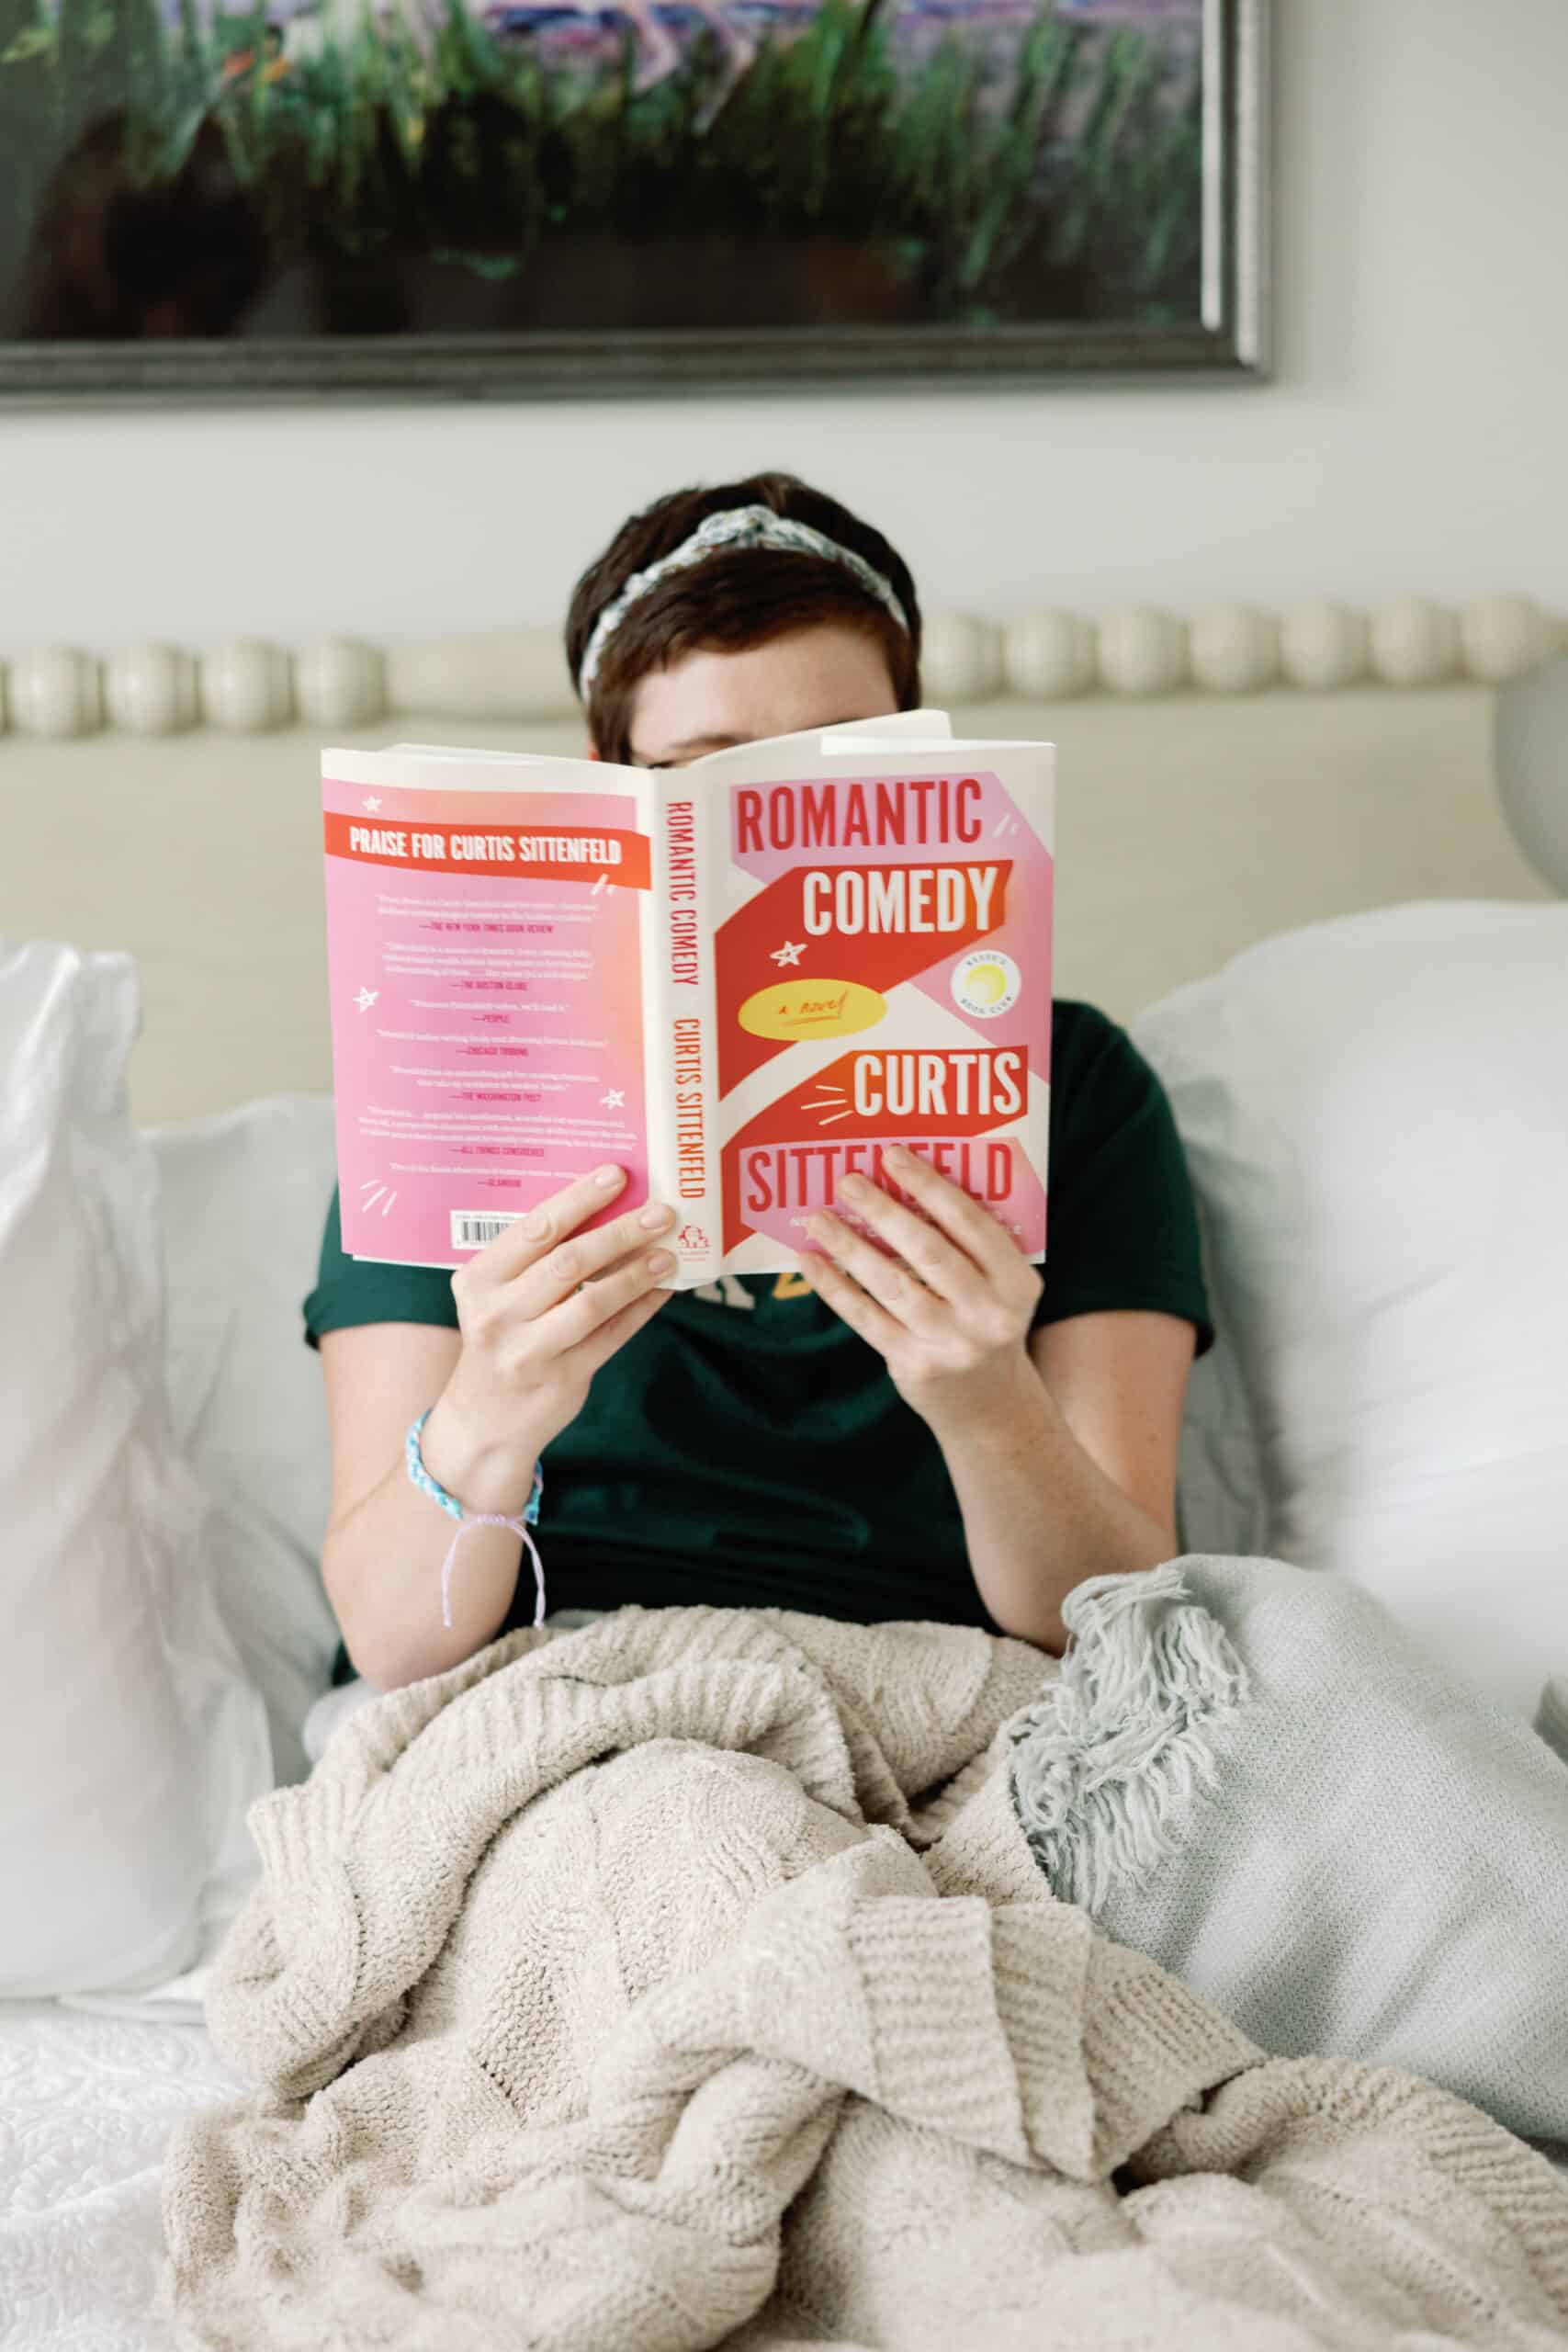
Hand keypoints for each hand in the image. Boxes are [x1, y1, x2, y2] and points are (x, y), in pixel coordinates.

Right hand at [430, 1167, 674, 1490]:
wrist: (483, 1420)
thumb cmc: (500, 1338)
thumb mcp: (497, 1295)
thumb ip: (537, 1259)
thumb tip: (606, 1208)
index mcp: (479, 1280)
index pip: (536, 1229)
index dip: (580, 1199)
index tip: (618, 1174)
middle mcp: (498, 1314)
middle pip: (569, 1262)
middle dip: (620, 1232)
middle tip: (661, 1211)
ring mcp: (529, 1351)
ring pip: (593, 1301)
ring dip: (637, 1273)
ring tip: (668, 1251)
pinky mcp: (561, 1378)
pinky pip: (612, 1335)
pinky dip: (641, 1308)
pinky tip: (664, 1288)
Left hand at [795, 1147, 1042, 1436]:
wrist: (991, 1405)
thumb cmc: (985, 1322)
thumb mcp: (1001, 1287)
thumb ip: (970, 1245)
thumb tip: (903, 1184)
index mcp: (1017, 1282)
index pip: (972, 1223)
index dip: (930, 1186)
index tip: (892, 1155)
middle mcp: (989, 1314)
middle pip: (928, 1251)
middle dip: (884, 1211)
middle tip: (848, 1180)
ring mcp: (951, 1344)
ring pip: (891, 1285)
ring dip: (850, 1246)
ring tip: (818, 1217)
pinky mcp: (915, 1366)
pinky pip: (867, 1318)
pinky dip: (835, 1287)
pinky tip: (810, 1261)